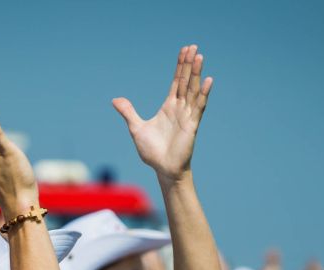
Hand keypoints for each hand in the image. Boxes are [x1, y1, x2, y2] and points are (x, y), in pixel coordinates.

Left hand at [112, 45, 212, 182]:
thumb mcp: (136, 128)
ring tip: (200, 57)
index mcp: (169, 107)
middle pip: (186, 81)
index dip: (180, 66)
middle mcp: (180, 108)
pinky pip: (199, 106)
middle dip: (189, 64)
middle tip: (193, 47)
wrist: (163, 169)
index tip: (184, 51)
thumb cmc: (152, 152)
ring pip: (193, 90)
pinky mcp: (192, 125)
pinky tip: (208, 81)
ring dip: (197, 74)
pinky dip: (203, 94)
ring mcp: (187, 115)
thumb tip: (115, 100)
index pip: (176, 82)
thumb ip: (128, 112)